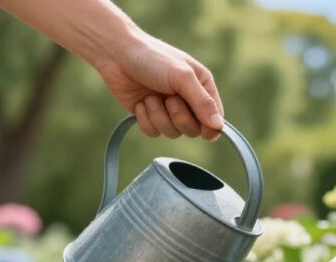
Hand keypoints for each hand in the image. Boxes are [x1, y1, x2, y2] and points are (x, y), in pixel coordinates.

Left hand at [92, 34, 223, 139]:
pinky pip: (153, 133)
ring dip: (159, 117)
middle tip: (169, 99)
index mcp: (202, 87)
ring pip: (172, 133)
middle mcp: (187, 101)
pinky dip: (145, 120)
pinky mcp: (149, 116)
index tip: (201, 126)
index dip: (209, 127)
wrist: (116, 54)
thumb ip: (203, 102)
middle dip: (179, 117)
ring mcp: (168, 110)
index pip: (215, 118)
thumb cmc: (152, 58)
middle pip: (194, 130)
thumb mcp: (182, 76)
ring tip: (150, 97)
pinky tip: (140, 103)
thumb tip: (219, 126)